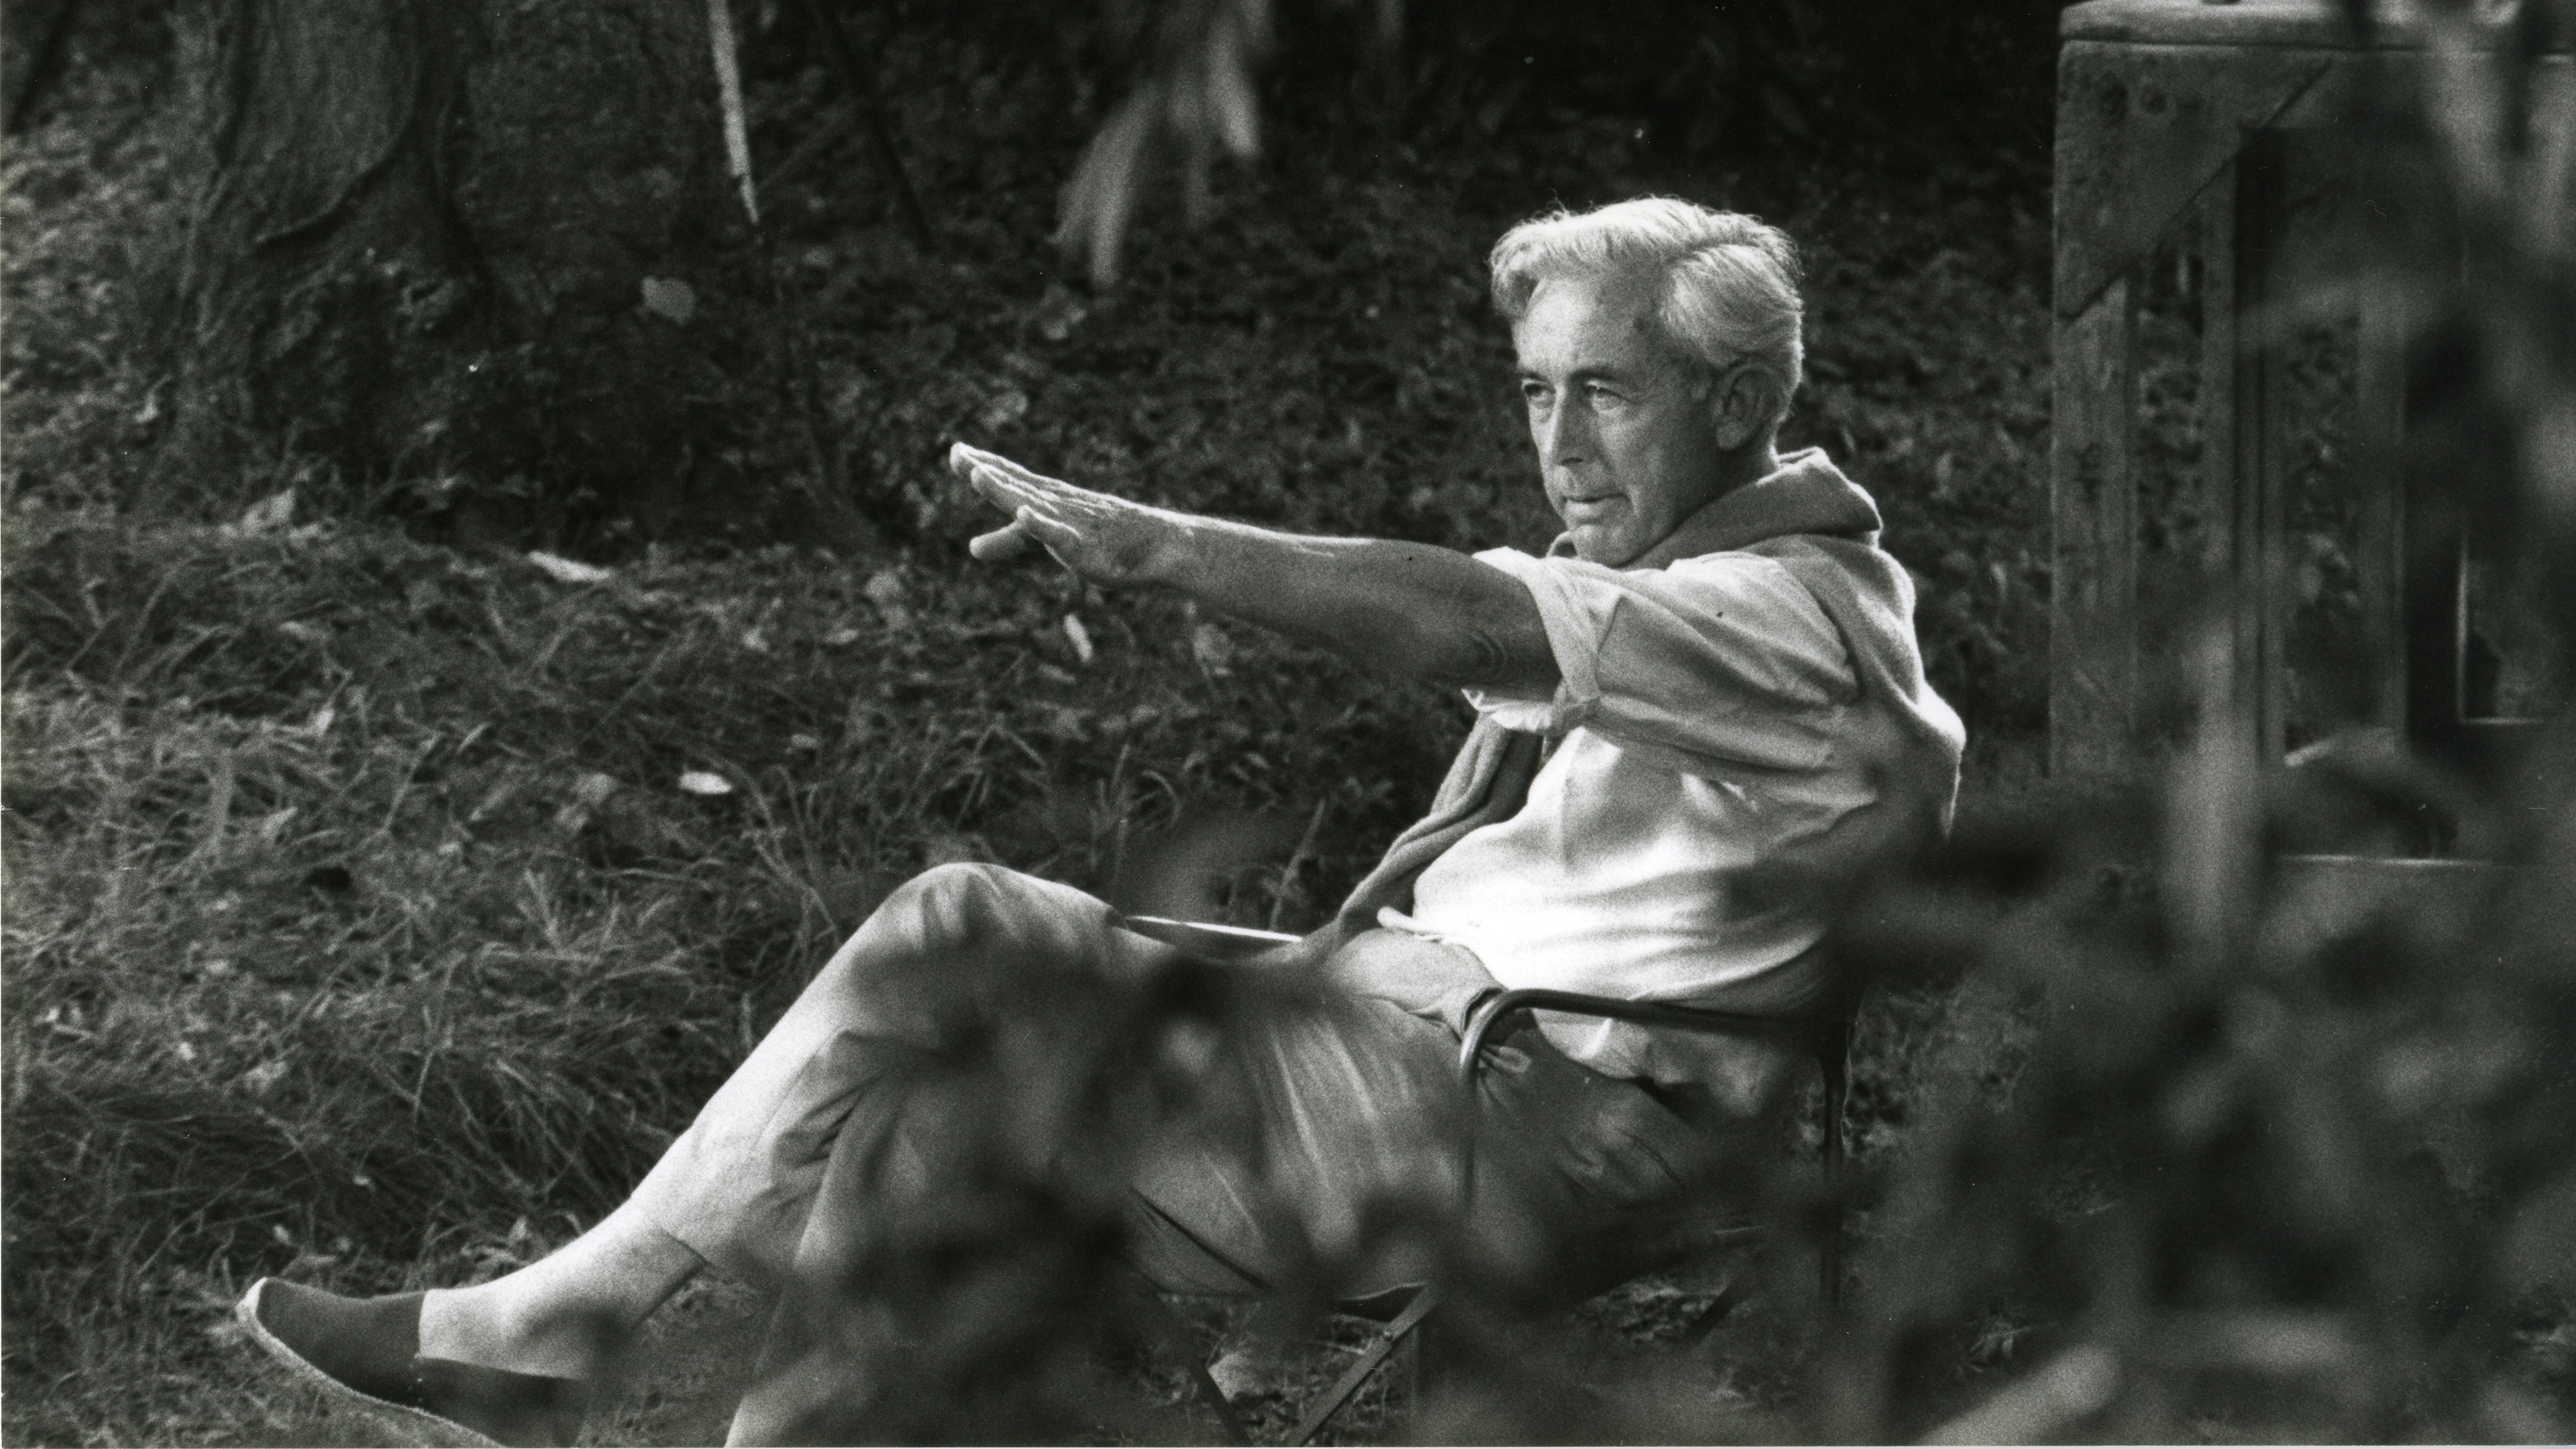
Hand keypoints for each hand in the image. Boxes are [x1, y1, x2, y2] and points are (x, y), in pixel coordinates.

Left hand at [949, 442, 1177, 586]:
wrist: (1157, 547)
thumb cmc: (1104, 538)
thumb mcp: (1048, 538)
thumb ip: (1009, 541)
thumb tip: (971, 548)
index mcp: (1047, 498)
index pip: (1011, 477)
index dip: (983, 465)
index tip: (957, 450)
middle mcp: (1055, 504)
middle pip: (1014, 485)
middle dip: (985, 471)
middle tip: (956, 453)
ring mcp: (1069, 522)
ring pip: (1031, 505)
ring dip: (1004, 490)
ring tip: (978, 475)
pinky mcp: (1082, 546)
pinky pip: (1059, 534)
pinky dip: (1040, 524)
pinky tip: (1024, 514)